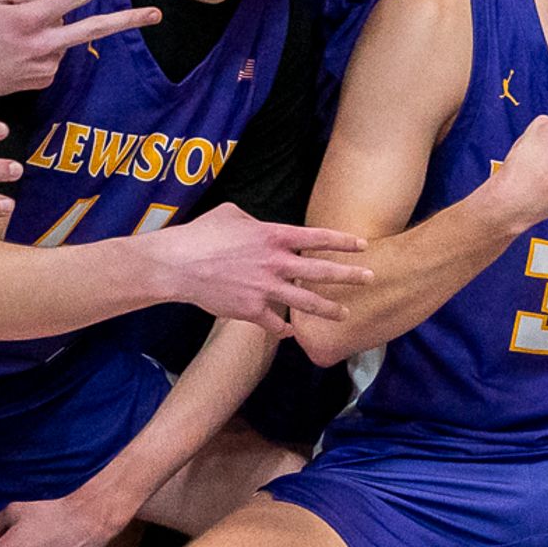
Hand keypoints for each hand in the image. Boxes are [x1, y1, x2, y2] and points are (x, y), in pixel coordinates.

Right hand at [0, 0, 152, 106]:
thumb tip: (50, 5)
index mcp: (30, 19)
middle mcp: (43, 45)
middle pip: (94, 30)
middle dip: (128, 20)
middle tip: (156, 14)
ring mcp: (44, 67)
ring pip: (63, 38)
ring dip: (49, 32)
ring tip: (10, 38)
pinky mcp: (41, 82)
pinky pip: (52, 56)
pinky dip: (40, 50)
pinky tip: (13, 54)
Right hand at [129, 210, 369, 334]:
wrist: (177, 265)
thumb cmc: (200, 235)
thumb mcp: (230, 213)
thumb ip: (253, 219)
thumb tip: (259, 224)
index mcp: (272, 236)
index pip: (317, 238)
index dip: (342, 241)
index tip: (362, 245)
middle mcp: (275, 263)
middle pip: (321, 272)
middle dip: (349, 275)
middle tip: (370, 278)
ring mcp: (265, 289)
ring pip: (306, 303)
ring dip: (328, 309)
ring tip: (345, 314)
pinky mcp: (251, 311)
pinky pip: (275, 324)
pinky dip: (283, 329)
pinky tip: (290, 332)